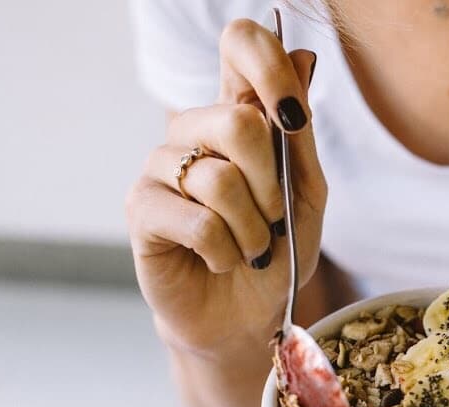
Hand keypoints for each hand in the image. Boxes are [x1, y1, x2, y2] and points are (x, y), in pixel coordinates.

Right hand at [125, 19, 325, 357]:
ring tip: (251, 250)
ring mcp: (160, 167)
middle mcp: (193, 132)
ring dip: (253, 230)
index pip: (240, 46)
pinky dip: (225, 252)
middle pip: (239, 122)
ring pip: (221, 180)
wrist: (247, 318)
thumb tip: (304, 55)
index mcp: (235, 115)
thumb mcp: (307, 194)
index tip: (294, 118)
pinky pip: (198, 221)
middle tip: (273, 221)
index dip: (269, 66)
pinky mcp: (141, 209)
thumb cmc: (277, 253)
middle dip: (272, 186)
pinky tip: (221, 260)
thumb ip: (300, 133)